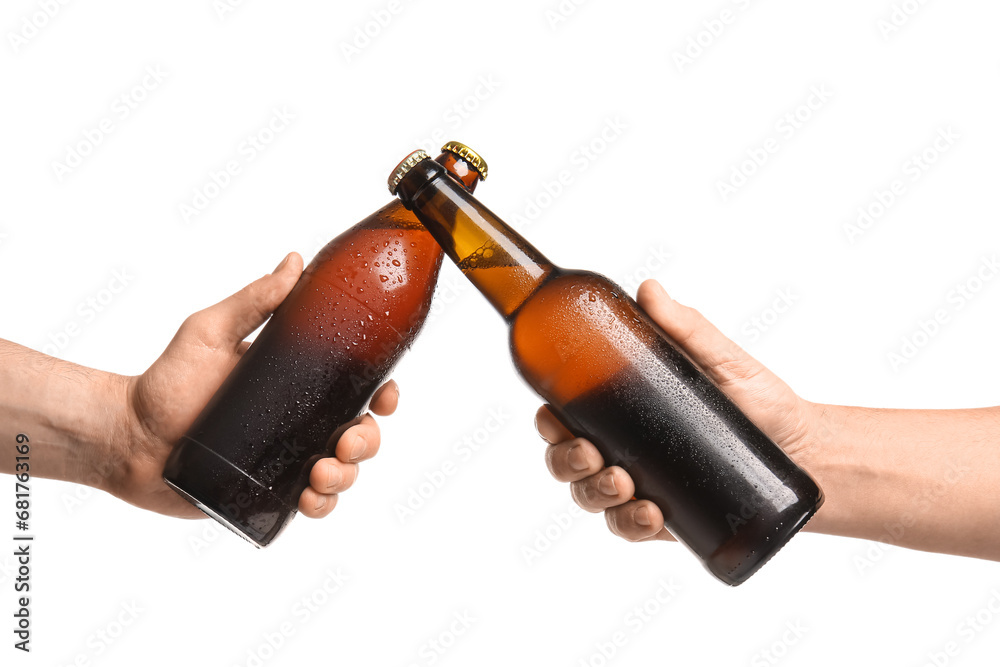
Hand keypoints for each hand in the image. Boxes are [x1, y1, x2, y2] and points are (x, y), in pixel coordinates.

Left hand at [104, 252, 397, 518]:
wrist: (128, 438)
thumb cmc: (166, 382)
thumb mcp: (211, 332)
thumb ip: (254, 300)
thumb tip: (295, 260)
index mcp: (295, 384)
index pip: (356, 388)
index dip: (381, 394)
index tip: (385, 396)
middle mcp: (298, 422)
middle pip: (360, 433)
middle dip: (367, 442)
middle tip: (345, 443)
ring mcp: (286, 460)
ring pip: (343, 472)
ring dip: (347, 477)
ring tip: (320, 474)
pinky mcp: (268, 494)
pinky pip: (311, 505)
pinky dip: (323, 507)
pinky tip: (310, 500)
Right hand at [535, 279, 825, 542]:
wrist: (809, 454)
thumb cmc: (763, 402)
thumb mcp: (722, 361)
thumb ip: (686, 327)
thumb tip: (649, 289)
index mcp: (625, 408)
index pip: (568, 414)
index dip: (549, 420)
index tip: (553, 417)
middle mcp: (624, 447)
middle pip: (565, 460)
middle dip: (565, 461)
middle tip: (592, 454)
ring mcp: (640, 485)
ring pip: (587, 497)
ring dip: (592, 493)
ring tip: (623, 484)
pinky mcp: (664, 518)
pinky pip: (627, 528)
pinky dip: (627, 524)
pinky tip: (649, 514)